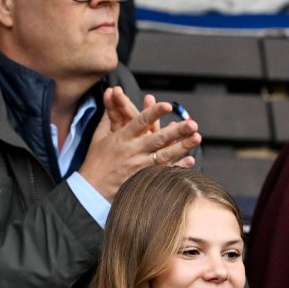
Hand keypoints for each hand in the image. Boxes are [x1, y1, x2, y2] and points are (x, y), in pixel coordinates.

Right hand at [78, 93, 201, 201]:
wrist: (92, 190)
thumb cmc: (95, 162)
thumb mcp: (98, 138)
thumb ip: (108, 118)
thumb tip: (110, 97)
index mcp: (122, 138)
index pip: (140, 122)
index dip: (154, 112)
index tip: (168, 105)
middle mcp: (133, 151)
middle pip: (158, 138)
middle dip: (177, 131)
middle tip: (193, 123)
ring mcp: (140, 166)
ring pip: (165, 155)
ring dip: (182, 146)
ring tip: (197, 137)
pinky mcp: (144, 180)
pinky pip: (164, 172)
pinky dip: (178, 167)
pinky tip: (190, 160)